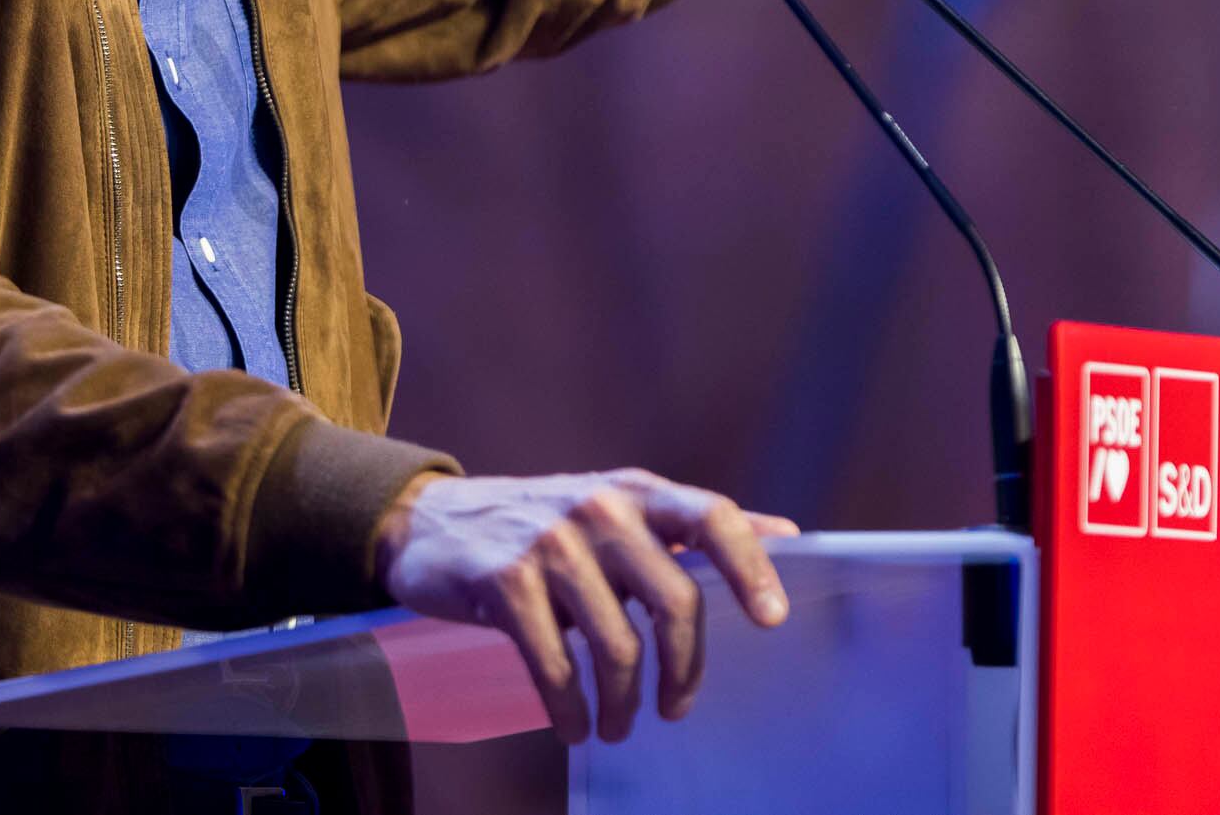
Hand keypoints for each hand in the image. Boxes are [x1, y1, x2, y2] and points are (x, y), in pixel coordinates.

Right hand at [371, 468, 797, 743]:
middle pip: (675, 599)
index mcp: (636, 492)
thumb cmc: (543, 525)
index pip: (713, 515)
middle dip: (685, 670)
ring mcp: (551, 543)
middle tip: (676, 709)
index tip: (772, 620)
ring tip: (620, 726)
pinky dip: (570, 710)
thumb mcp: (618, 509)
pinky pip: (556, 666)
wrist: (431, 521)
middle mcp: (600, 508)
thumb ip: (693, 527)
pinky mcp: (505, 581)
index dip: (750, 566)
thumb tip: (789, 536)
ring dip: (625, 704)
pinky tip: (573, 726)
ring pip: (618, 644)